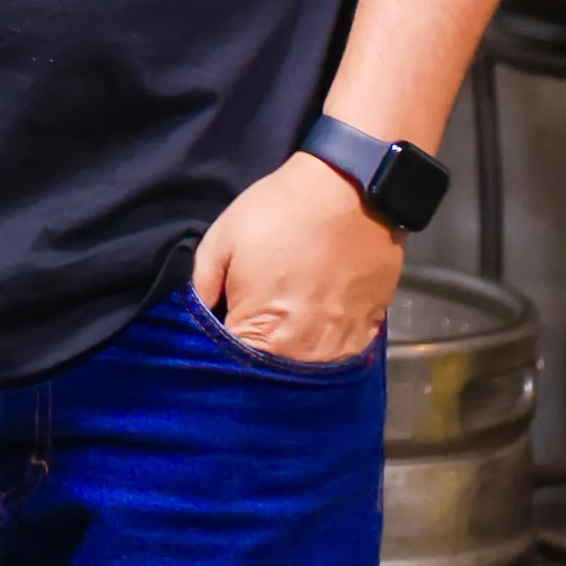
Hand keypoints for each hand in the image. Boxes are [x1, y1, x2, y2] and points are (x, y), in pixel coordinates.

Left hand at [192, 153, 401, 363]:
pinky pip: (338, 355)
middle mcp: (305, 354)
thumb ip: (202, 286)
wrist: (350, 188)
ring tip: (287, 317)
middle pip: (271, 377)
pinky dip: (323, 343)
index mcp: (264, 336)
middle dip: (256, 357)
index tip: (221, 331)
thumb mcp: (222, 238)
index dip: (221, 351)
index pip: (232, 368)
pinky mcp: (368, 333)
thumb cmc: (282, 211)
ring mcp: (341, 347)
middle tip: (253, 320)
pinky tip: (316, 316)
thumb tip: (198, 315)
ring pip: (306, 371)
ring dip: (291, 353)